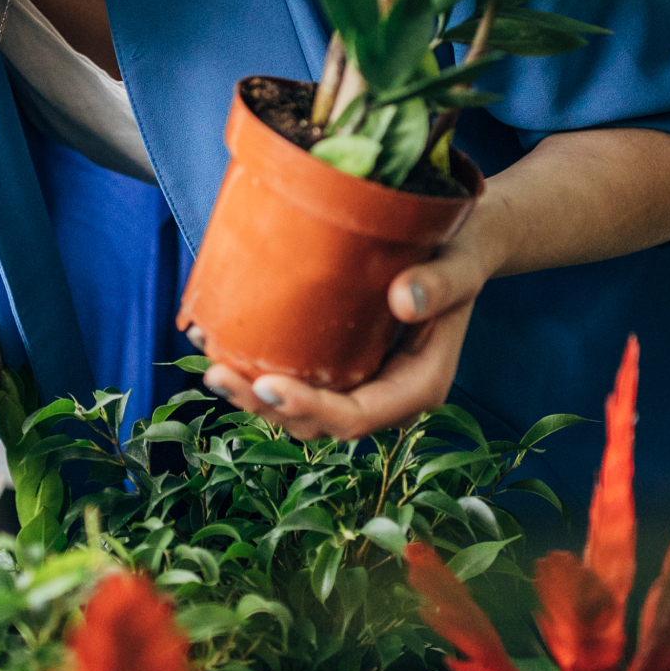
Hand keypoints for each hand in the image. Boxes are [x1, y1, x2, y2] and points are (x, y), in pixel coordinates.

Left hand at [199, 220, 494, 440]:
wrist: (458, 247)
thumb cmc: (460, 254)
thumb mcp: (459, 265)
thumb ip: (440, 285)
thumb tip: (403, 300)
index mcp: (418, 385)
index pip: (357, 415)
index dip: (310, 408)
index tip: (267, 385)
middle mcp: (386, 397)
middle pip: (319, 424)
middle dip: (265, 406)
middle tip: (217, 373)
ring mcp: (361, 386)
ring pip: (300, 413)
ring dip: (252, 397)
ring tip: (210, 363)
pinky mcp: (340, 368)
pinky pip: (296, 384)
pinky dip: (257, 374)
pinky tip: (220, 346)